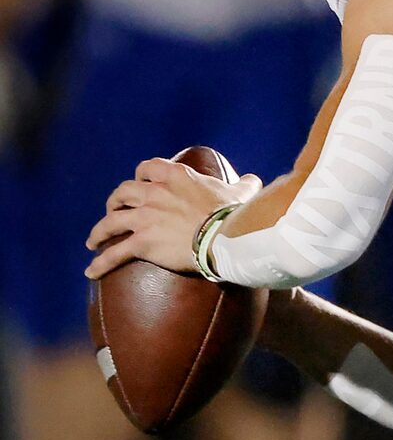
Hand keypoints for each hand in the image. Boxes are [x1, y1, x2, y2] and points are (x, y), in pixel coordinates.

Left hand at [84, 155, 253, 280]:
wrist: (229, 237)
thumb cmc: (236, 214)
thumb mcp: (241, 193)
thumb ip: (244, 185)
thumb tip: (254, 180)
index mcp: (175, 177)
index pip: (147, 168)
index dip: (141, 176)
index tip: (141, 183)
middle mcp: (154, 194)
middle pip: (123, 192)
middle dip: (116, 202)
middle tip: (116, 211)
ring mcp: (145, 218)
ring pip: (110, 222)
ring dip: (100, 231)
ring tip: (94, 241)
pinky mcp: (143, 243)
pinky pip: (115, 253)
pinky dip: (101, 262)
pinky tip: (91, 271)